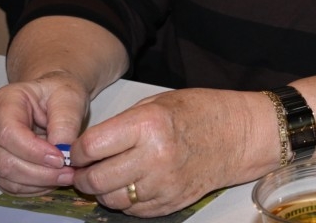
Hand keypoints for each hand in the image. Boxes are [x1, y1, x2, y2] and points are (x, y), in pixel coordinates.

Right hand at [0, 70, 87, 194]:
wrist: (55, 97)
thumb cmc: (60, 93)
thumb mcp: (69, 97)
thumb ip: (65, 122)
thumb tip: (62, 152)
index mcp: (4, 104)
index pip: (8, 134)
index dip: (33, 151)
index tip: (61, 159)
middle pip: (4, 160)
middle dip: (38, 172)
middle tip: (69, 173)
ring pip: (6, 177)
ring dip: (37, 183)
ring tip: (66, 177)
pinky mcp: (0, 163)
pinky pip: (11, 184)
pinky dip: (32, 187)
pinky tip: (54, 180)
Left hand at [69, 88, 260, 217]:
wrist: (240, 135)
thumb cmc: (199, 112)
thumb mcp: (157, 104)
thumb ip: (120, 126)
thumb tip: (85, 150)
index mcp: (148, 125)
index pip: (90, 147)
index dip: (76, 152)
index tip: (78, 152)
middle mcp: (154, 157)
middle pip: (95, 179)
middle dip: (84, 175)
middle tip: (86, 169)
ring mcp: (164, 184)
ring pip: (111, 199)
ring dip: (104, 190)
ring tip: (112, 176)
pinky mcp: (171, 202)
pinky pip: (133, 211)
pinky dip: (127, 200)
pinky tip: (134, 184)